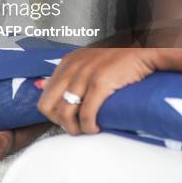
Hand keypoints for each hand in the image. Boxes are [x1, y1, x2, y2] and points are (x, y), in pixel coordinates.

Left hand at [37, 48, 158, 135]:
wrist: (141, 52)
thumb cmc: (114, 59)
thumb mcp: (83, 61)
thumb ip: (62, 74)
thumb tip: (40, 85)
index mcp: (66, 63)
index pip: (44, 96)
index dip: (53, 114)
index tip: (67, 119)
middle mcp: (71, 68)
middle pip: (48, 105)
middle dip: (59, 123)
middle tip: (75, 128)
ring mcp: (84, 75)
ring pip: (65, 113)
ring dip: (74, 128)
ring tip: (86, 130)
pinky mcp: (100, 83)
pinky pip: (86, 113)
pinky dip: (89, 126)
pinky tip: (96, 128)